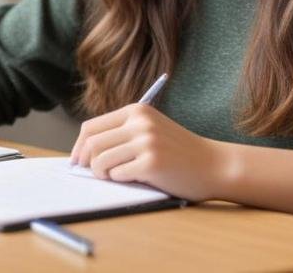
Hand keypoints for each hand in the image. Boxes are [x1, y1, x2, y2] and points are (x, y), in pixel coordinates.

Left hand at [68, 103, 227, 201]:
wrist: (214, 165)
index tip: (78, 162)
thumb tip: (82, 153)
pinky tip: (137, 178)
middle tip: (96, 174)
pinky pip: (118, 175)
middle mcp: (140, 122)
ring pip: (100, 161)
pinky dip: (121, 181)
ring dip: (104, 174)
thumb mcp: (150, 130)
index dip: (79, 147)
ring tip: (118, 176)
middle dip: (88, 163)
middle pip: (92, 144)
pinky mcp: (152, 163)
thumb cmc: (178, 152)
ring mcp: (146, 142)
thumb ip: (121, 134)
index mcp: (136, 111)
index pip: (91, 127)